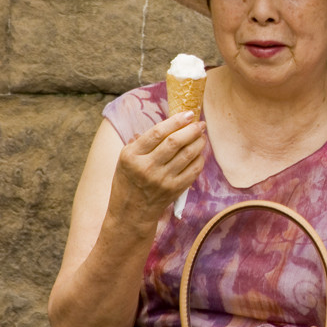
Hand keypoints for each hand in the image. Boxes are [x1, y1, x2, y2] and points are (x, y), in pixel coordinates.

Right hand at [108, 111, 206, 228]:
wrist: (131, 213)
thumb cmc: (128, 180)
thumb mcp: (125, 158)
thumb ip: (142, 141)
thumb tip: (167, 123)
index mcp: (132, 156)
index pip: (157, 132)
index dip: (176, 121)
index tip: (188, 114)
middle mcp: (147, 167)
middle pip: (175, 142)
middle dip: (192, 129)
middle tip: (200, 124)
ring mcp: (162, 180)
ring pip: (188, 154)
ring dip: (199, 142)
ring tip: (201, 136)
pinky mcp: (174, 190)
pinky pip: (194, 170)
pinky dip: (200, 159)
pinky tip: (199, 153)